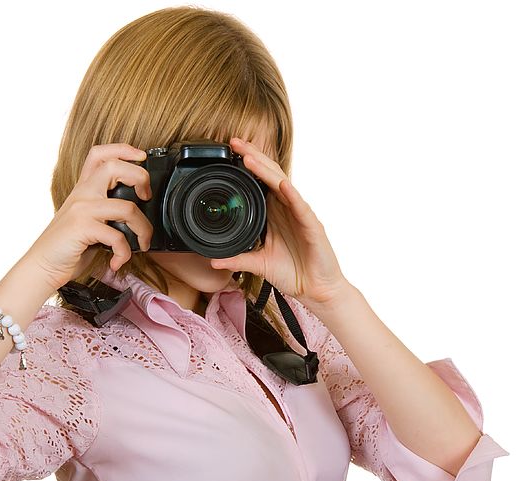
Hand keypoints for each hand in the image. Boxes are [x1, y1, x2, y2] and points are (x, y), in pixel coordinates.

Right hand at [25, 143, 154, 290]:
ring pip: (127, 207)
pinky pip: (118, 237)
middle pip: (115, 167)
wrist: (43, 265)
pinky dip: (124, 253)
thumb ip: (105, 211)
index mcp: (84, 189)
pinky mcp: (83, 228)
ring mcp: (82, 209)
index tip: (141, 156)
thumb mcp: (85, 220)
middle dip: (141, 178)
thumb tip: (136, 214)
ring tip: (143, 242)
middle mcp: (83, 194)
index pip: (100, 154)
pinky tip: (118, 261)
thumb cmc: (67, 246)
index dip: (123, 149)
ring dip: (144, 229)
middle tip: (146, 197)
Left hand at [209, 137, 351, 309]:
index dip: (246, 165)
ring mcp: (300, 214)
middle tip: (235, 142)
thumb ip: (237, 259)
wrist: (316, 289)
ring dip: (266, 171)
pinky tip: (283, 185)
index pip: (259, 182)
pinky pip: (301, 208)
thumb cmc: (293, 272)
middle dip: (252, 157)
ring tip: (250, 158)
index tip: (228, 151)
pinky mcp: (312, 226)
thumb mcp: (258, 264)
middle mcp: (287, 208)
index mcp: (274, 212)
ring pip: (283, 186)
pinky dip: (292, 195)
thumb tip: (212, 260)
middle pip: (269, 175)